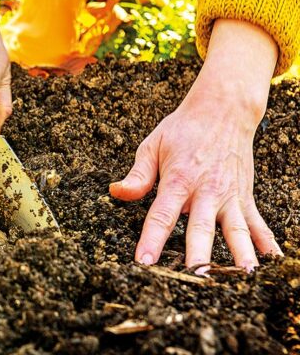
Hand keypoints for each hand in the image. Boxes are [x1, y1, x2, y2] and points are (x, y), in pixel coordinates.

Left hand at [110, 19, 283, 270]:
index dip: (151, 239)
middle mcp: (206, 191)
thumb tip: (115, 192)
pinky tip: (273, 261)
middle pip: (201, 227)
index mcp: (178, 180)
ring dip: (240, 252)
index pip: (161, 215)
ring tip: (244, 275)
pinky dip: (266, 241)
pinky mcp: (245, 196)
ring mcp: (229, 195)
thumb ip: (137, 175)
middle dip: (199, 253)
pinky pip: (256, 222)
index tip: (144, 262)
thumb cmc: (183, 130)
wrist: (223, 110)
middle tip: (195, 277)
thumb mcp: (153, 146)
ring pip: (235, 229)